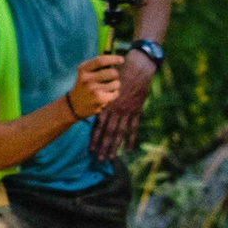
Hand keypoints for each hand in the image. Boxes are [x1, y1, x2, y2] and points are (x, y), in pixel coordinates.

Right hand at [66, 53, 123, 122]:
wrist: (76, 104)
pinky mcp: (99, 99)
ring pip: (116, 83)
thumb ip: (98, 64)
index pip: (100, 61)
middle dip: (116, 74)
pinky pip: (116, 93)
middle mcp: (87, 79)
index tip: (121, 59)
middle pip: (112, 72)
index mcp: (83, 69)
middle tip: (113, 77)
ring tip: (107, 87)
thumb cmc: (86, 84)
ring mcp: (93, 89)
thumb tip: (114, 55)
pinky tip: (106, 95)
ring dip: (115, 85)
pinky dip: (114, 93)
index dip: (113, 59)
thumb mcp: (87, 72)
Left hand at [89, 48, 155, 163]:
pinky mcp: (136, 111)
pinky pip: (133, 128)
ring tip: (111, 157)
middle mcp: (115, 110)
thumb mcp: (106, 85)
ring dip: (115, 146)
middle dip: (103, 147)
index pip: (98, 125)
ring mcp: (126, 111)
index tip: (90, 149)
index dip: (94, 138)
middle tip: (99, 159)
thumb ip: (102, 99)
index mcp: (106, 104)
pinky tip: (128, 150)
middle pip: (108, 133)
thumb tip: (95, 111)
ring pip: (119, 133)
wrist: (137, 68)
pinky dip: (130, 139)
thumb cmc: (119, 74)